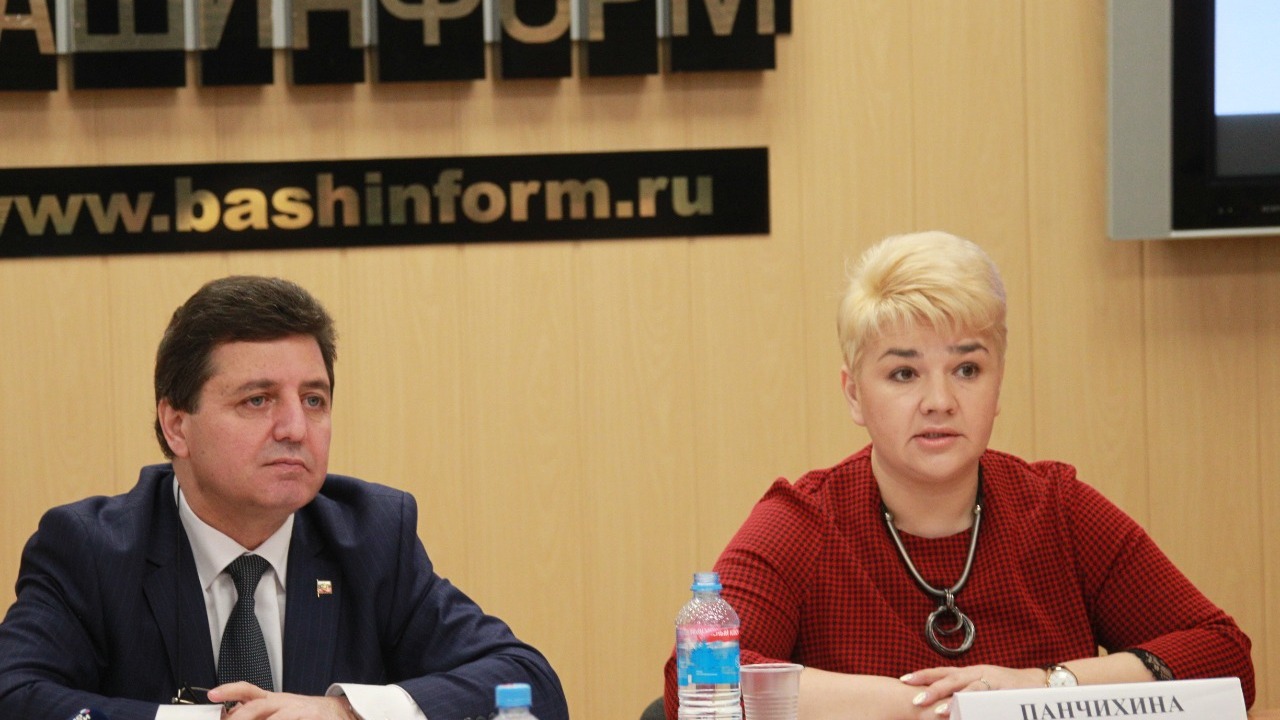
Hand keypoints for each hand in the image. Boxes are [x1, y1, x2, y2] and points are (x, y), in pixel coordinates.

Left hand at [207, 682, 358, 719]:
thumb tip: (229, 714)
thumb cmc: (302, 714)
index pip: (248, 690)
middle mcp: (284, 703)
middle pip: (258, 705)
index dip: (229, 690)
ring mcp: (299, 711)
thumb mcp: (279, 710)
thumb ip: (257, 712)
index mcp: (272, 700)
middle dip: (241, 717)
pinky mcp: (313, 718)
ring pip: (278, 717)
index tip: (212, 694)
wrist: (337, 713)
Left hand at [899, 665, 1043, 716]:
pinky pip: (990, 699)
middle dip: (931, 689)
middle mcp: (978, 673)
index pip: (941, 671)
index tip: (903, 679)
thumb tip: (939, 704)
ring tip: (937, 712)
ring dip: (953, 701)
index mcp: (969, 672)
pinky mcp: (1007, 691)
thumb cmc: (1006, 687)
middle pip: (950, 678)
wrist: (1040, 682)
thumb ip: (963, 692)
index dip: (923, 674)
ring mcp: (992, 680)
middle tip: (914, 700)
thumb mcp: (981, 687)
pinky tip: (967, 713)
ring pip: (969, 688)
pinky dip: (977, 706)